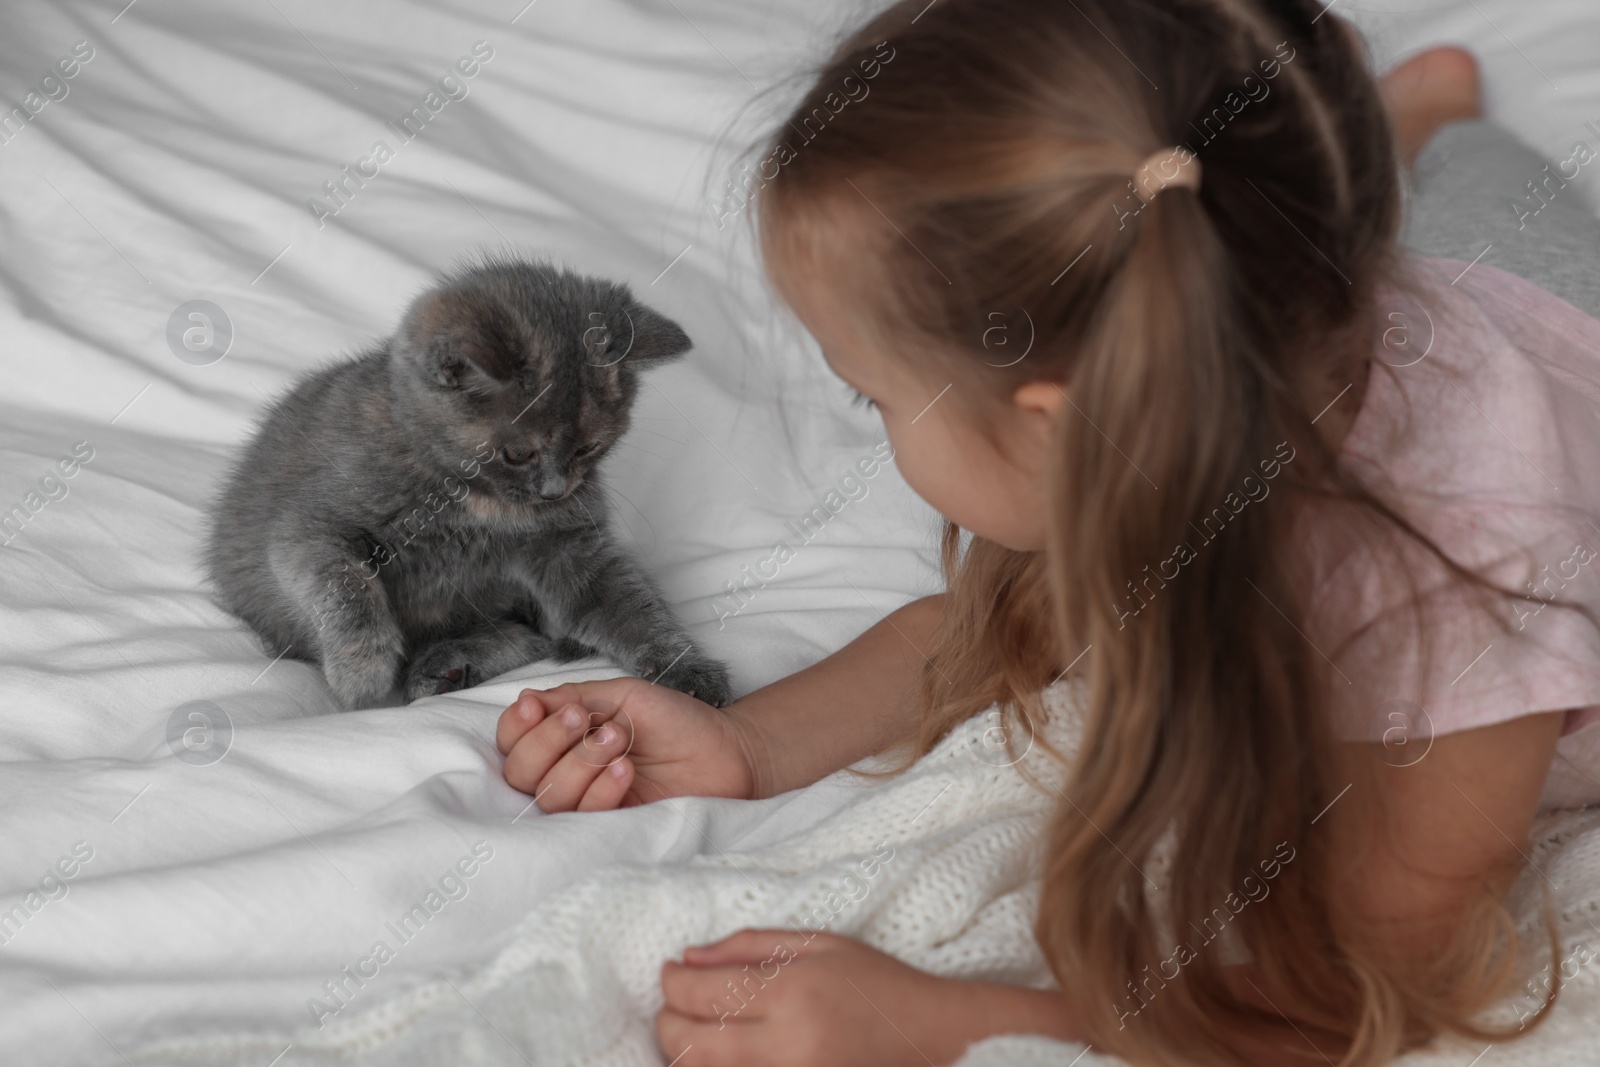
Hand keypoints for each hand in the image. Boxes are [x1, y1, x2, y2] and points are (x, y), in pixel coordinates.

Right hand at [496, 679, 759, 810]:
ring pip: (550, 795)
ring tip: (618, 738)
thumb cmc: (677, 721)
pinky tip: (625, 768)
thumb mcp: (623, 696)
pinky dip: (600, 788)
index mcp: (564, 739)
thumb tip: (526, 700)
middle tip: (582, 719)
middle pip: (521, 771)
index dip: (515, 727)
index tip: (537, 708)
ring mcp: (588, 803)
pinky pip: (584, 816)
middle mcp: (568, 773)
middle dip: (547, 741)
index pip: (513, 741)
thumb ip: (575, 697)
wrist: (727, 752)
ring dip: (580, 761)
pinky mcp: (611, 828)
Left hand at [657, 930, 978, 1066]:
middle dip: (667, 1019)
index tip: (670, 970)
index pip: (701, 992)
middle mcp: (785, 1045)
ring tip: (694, 1027)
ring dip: (682, 1050)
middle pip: (688, 1042)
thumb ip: (751, 946)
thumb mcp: (820, 945)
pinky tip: (720, 1054)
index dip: (671, 981)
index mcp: (792, 993)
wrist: (931, 1039)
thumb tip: (689, 956)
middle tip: (673, 1001)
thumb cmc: (877, 984)